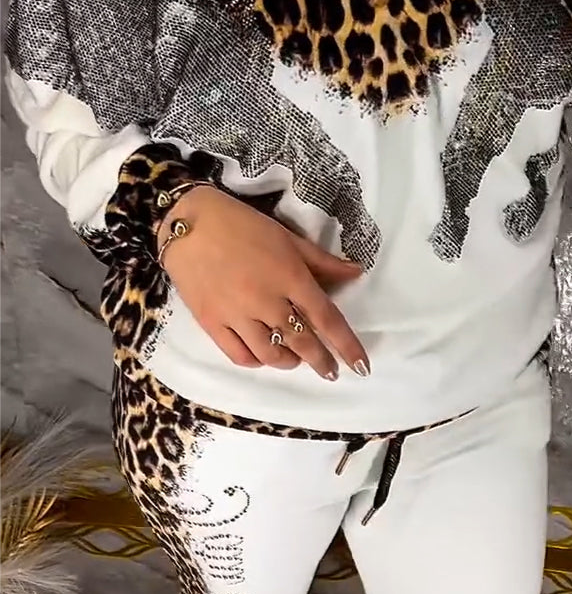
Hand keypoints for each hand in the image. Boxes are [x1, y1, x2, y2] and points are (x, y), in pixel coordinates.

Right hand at [158, 186, 369, 379]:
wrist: (188, 222)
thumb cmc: (241, 224)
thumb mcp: (287, 237)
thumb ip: (321, 261)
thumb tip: (355, 273)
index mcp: (289, 276)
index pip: (327, 318)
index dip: (347, 345)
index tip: (362, 366)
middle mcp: (266, 300)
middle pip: (302, 341)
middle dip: (321, 361)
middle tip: (330, 371)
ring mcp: (237, 314)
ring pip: (271, 354)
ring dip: (290, 362)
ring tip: (296, 360)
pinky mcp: (211, 322)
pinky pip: (239, 355)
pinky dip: (256, 361)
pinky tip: (263, 357)